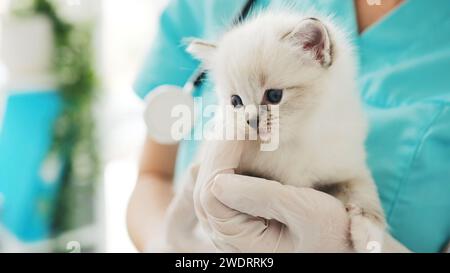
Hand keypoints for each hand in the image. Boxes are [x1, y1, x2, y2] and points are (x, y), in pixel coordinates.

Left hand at [194, 140, 410, 252]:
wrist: (345, 240)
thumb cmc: (331, 230)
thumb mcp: (304, 211)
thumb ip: (260, 197)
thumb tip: (218, 180)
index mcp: (241, 241)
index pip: (210, 194)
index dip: (219, 155)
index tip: (237, 123)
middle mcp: (228, 235)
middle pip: (204, 185)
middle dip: (217, 148)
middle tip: (233, 116)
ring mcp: (231, 222)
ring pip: (209, 181)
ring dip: (220, 151)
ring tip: (234, 122)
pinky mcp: (239, 211)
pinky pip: (222, 181)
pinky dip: (227, 158)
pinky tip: (237, 138)